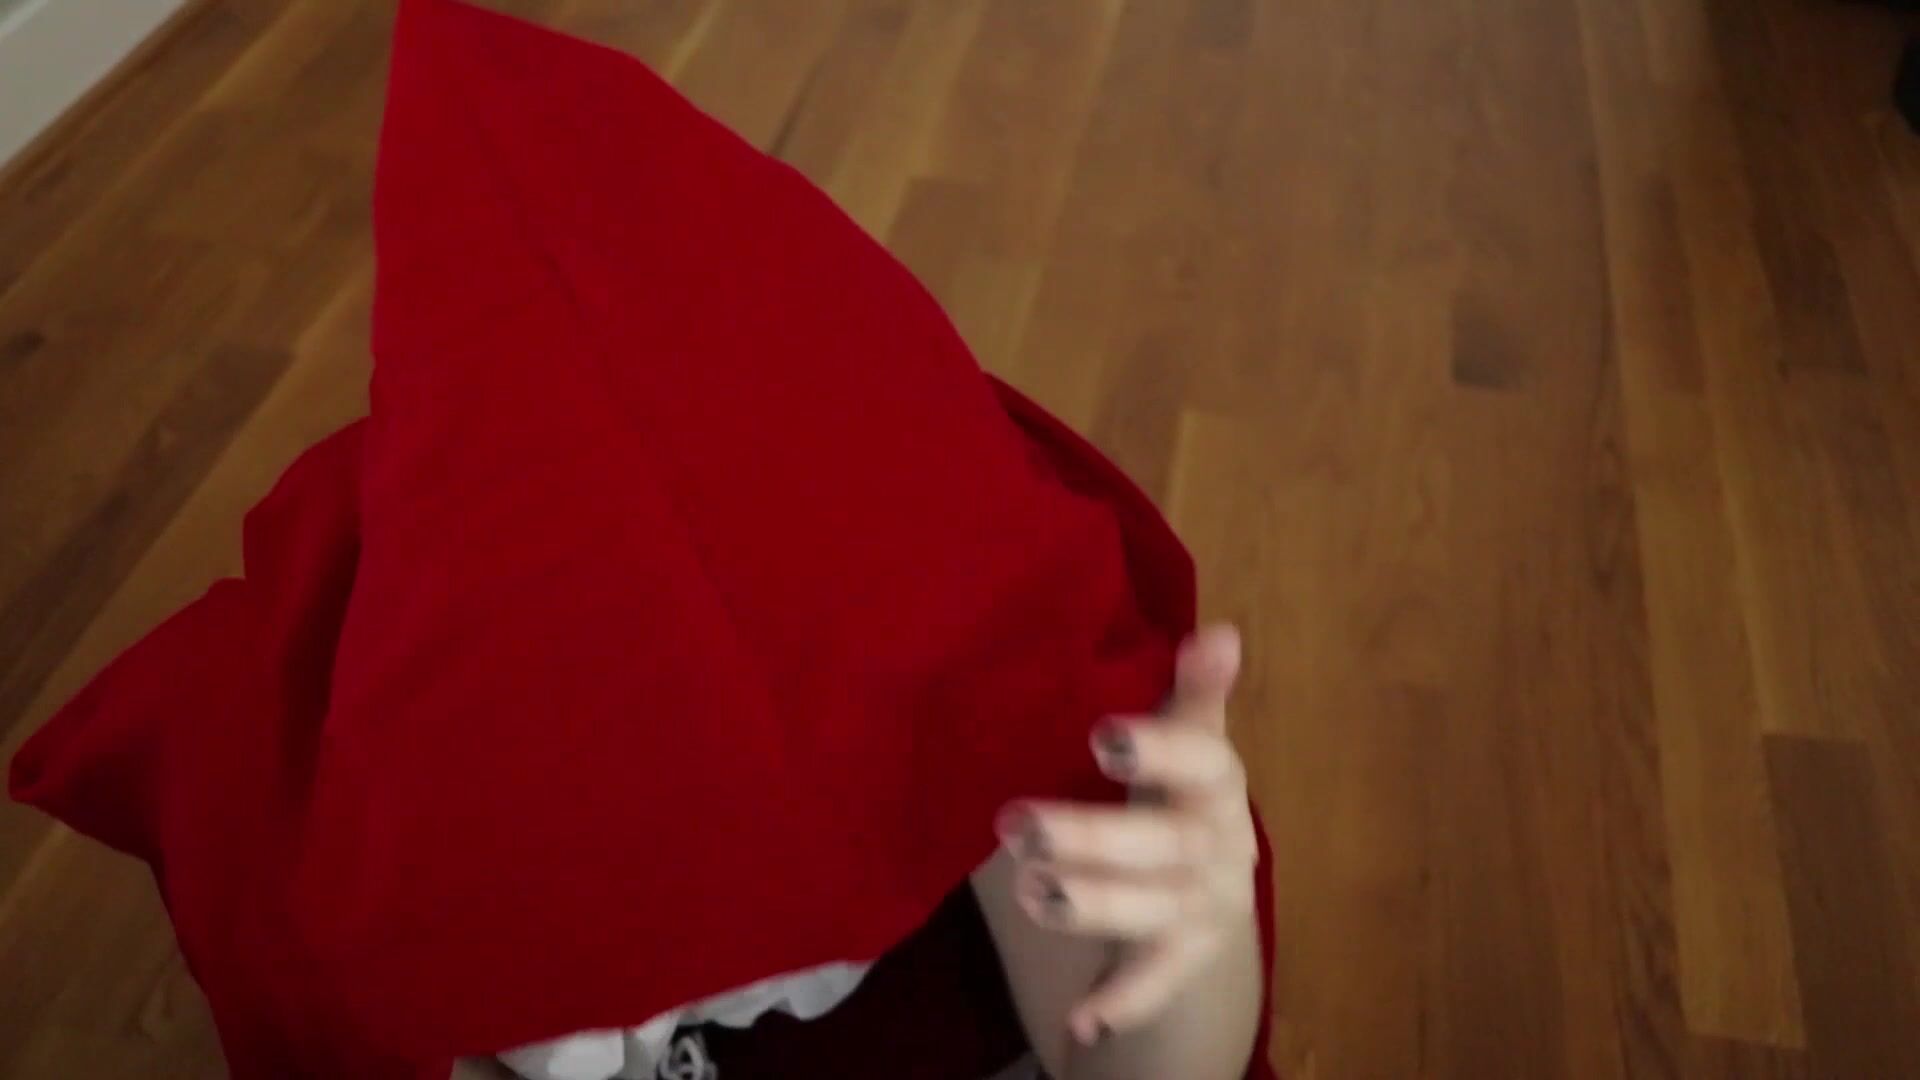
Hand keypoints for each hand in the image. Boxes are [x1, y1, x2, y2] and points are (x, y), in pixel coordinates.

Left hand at [996, 624, 1257, 1046]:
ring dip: (1094, 904)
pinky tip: (1081, 1022)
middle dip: (1089, 836)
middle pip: (1159, 843)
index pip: (1200, 760)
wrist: (1215, 889)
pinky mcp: (1184, 956)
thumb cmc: (1182, 793)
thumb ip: (1196, 692)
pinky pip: (1154, 982)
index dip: (1158, 749)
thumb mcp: (1190, 739)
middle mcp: (1219, 845)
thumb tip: (1221, 631)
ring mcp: (1203, 906)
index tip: (1103, 734)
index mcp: (1215, 782)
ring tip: (1031, 893)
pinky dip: (1121, 1002)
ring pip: (1151, 909)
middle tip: (1014, 825)